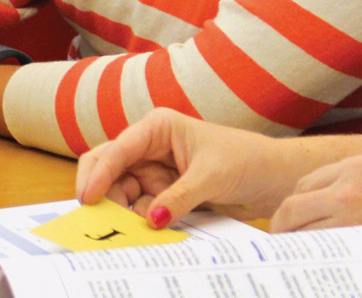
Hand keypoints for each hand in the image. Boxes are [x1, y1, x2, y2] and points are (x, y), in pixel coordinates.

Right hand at [75, 109, 296, 226]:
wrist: (272, 178)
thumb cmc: (244, 160)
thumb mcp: (210, 177)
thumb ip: (178, 198)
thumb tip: (149, 220)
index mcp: (157, 127)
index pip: (119, 149)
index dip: (101, 173)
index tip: (89, 198)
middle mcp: (150, 147)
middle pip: (111, 167)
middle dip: (101, 191)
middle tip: (94, 219)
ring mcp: (156, 171)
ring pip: (123, 190)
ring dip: (119, 210)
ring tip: (119, 232)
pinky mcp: (165, 193)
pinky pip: (141, 207)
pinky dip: (136, 221)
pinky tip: (136, 234)